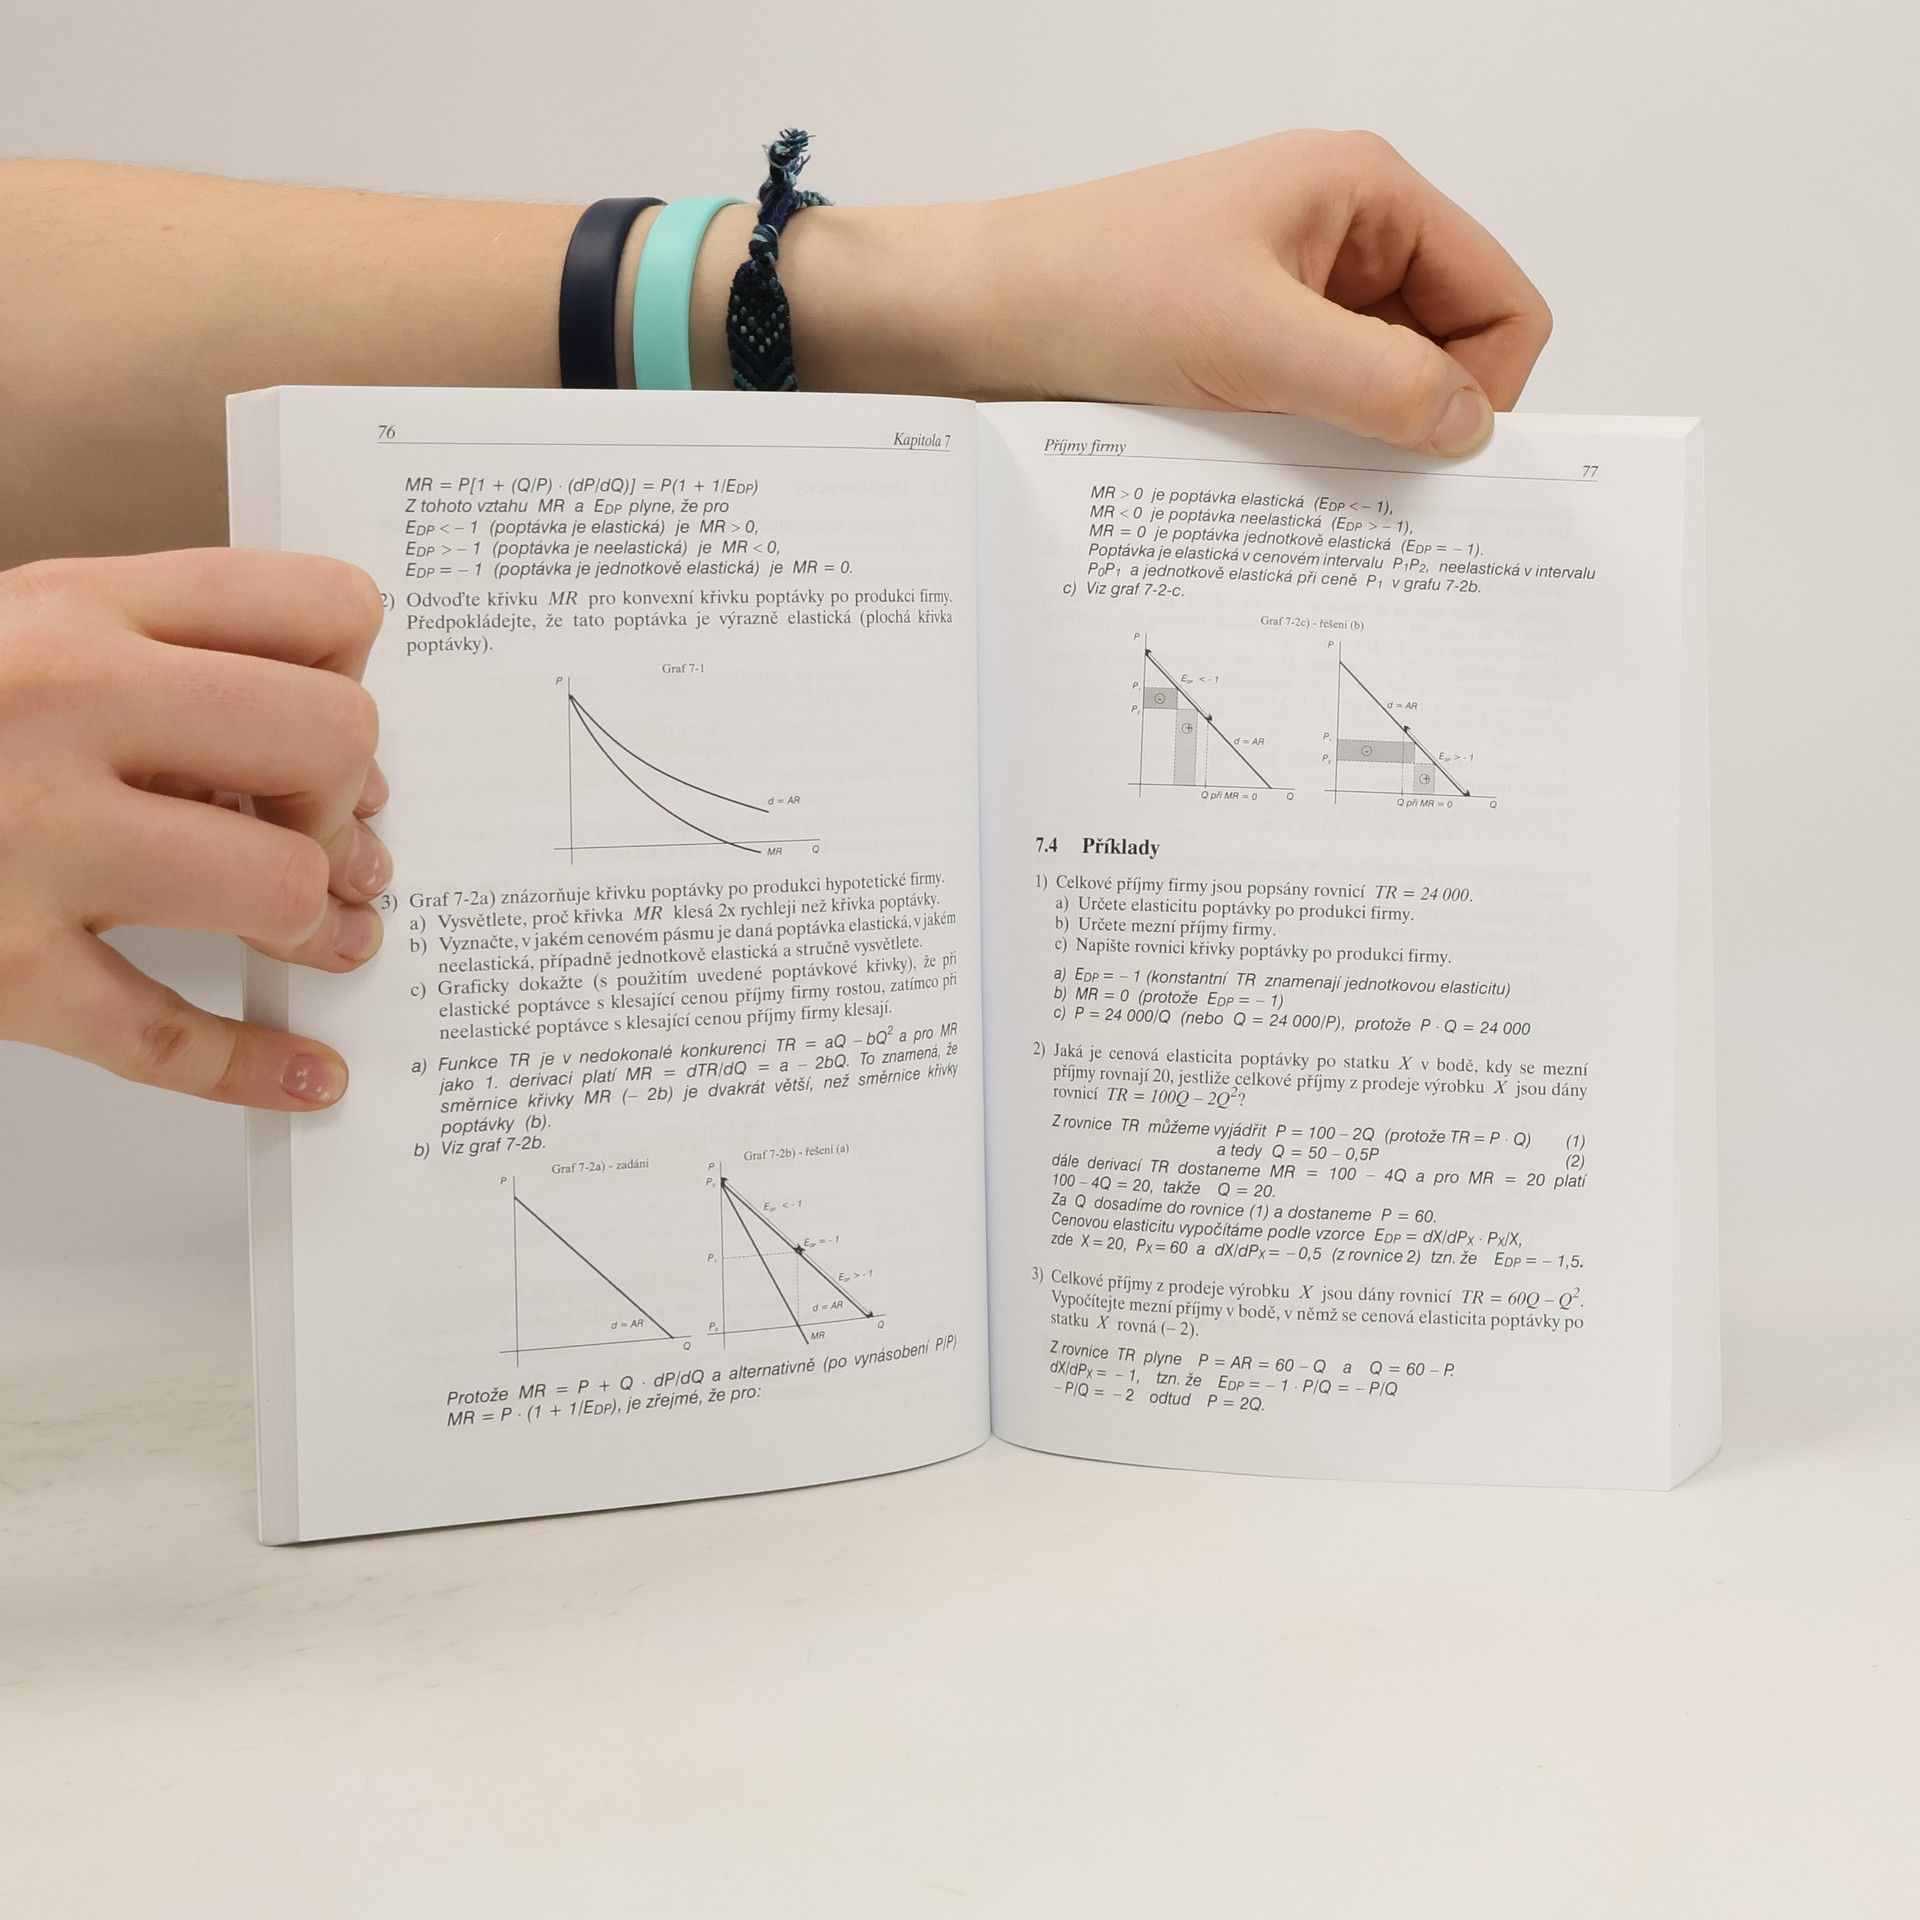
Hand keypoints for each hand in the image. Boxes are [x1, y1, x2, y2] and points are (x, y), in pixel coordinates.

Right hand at [0, 548, 388, 1107]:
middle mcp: (56, 707)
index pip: (314, 606)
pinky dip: (250, 1066)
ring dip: (318, 925)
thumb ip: (153, 656)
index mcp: (73, 610)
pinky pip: (163, 1035)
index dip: (358, 673)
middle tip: (330, 838)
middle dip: (347, 801)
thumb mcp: (19, 633)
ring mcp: (24, 843)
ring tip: (322, 938)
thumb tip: (326, 747)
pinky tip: (304, 1075)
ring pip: (274, 887)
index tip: (332, 729)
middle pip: (327, 737)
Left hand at [788, 129, 1550, 454]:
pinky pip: (1315, 409)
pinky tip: (1266, 475)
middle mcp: (1339, 238)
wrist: (971, 318)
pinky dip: (1307, 447)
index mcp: (1365, 194)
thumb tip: (1471, 428)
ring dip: (1354, 439)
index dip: (1484, 386)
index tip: (1436, 459)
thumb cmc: (1092, 288)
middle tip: (1367, 482)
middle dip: (1418, 418)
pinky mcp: (1245, 350)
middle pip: (1444, 350)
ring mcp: (1291, 297)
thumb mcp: (1254, 341)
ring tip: (1296, 471)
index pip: (1498, 299)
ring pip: (1376, 389)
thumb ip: (1378, 383)